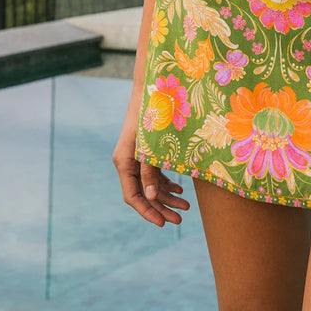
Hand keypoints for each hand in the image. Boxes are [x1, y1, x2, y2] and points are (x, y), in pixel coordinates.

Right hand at [112, 91, 190, 226]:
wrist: (153, 86)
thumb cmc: (152, 114)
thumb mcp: (151, 145)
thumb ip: (150, 170)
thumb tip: (150, 198)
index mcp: (123, 162)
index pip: (132, 197)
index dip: (147, 212)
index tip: (162, 223)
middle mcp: (127, 161)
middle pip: (143, 193)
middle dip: (162, 207)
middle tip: (180, 220)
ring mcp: (136, 155)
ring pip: (150, 184)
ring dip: (167, 196)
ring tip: (186, 206)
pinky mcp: (145, 149)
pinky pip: (154, 172)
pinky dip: (166, 181)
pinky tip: (180, 188)